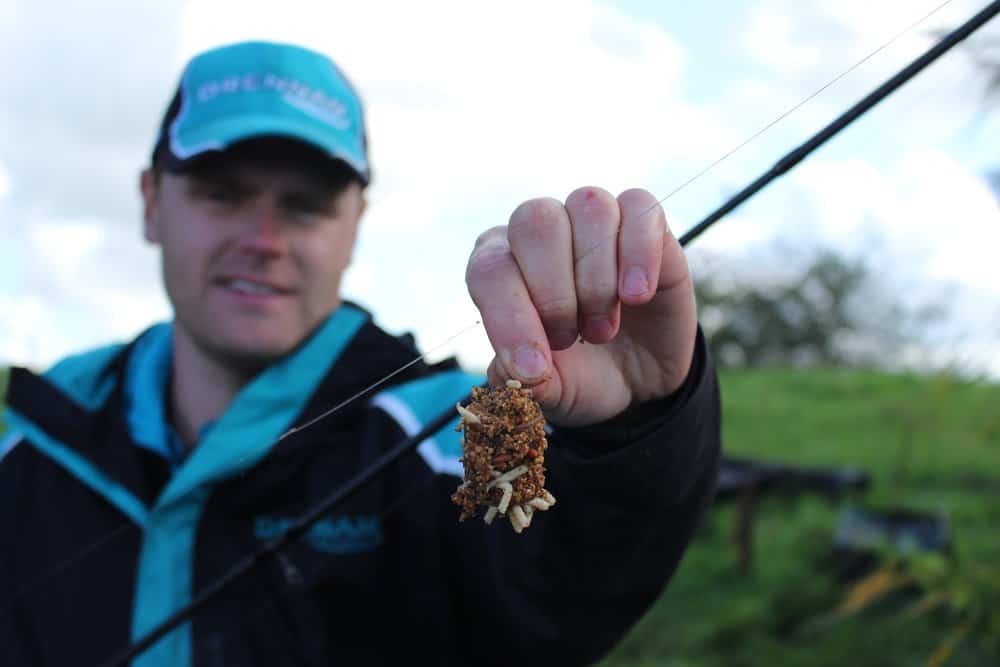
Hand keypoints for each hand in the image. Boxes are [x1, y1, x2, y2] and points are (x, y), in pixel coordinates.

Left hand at [466, 187, 696, 427]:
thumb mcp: (549, 391)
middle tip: (571, 338)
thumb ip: (525, 383)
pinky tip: (637, 296)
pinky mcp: (644, 222)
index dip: (509, 317)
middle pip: (535, 222)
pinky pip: (640, 207)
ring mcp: (592, 220)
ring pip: (588, 207)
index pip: (489, 269)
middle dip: (555, 294)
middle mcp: (540, 232)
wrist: (639, 378)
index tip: (534, 367)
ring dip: (598, 280)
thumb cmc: (580, 374)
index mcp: (500, 266)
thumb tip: (518, 371)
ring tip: (603, 329)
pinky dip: (639, 252)